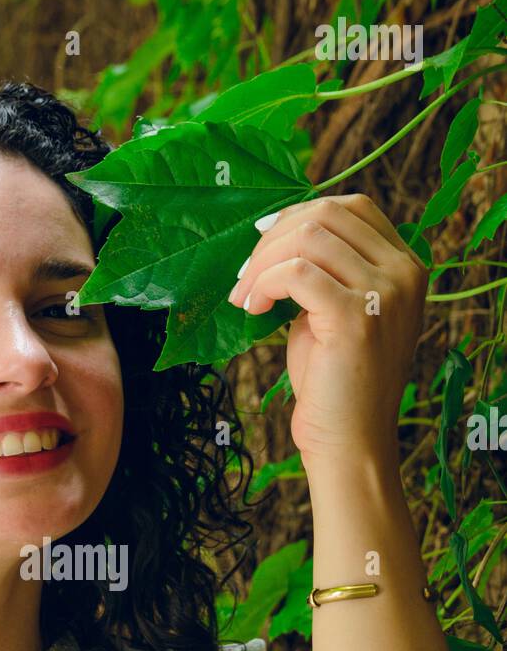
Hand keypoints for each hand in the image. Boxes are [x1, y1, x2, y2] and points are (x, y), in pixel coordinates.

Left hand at [228, 193, 428, 471]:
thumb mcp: (334, 313)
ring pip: (309, 237)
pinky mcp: (356, 317)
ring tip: (244, 294)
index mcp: (405, 266)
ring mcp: (385, 292)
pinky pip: (296, 273)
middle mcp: (404, 272)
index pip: (351, 208)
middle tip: (244, 274)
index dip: (299, 217)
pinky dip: (264, 283)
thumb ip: (324, 271)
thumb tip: (277, 233)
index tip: (263, 246)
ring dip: (262, 261)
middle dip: (273, 238)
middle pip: (327, 214)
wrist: (350, 442)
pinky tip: (252, 307)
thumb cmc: (335, 383)